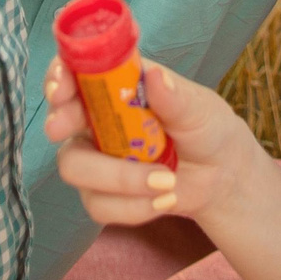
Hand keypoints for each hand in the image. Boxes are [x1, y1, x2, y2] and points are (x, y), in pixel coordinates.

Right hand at [43, 54, 261, 225]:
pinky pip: (99, 205)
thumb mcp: (199, 109)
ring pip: (76, 168)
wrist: (221, 177)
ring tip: (167, 181)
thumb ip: (174, 98)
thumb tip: (154, 76)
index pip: (74, 72)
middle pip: (60, 123)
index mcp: (118, 86)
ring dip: (120, 179)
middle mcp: (98, 118)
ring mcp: (95, 157)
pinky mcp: (101, 194)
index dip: (59, 78)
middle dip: (64, 127)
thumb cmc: (208, 129)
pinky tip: (163, 198)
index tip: (62, 90)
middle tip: (67, 131)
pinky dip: (133, 207)